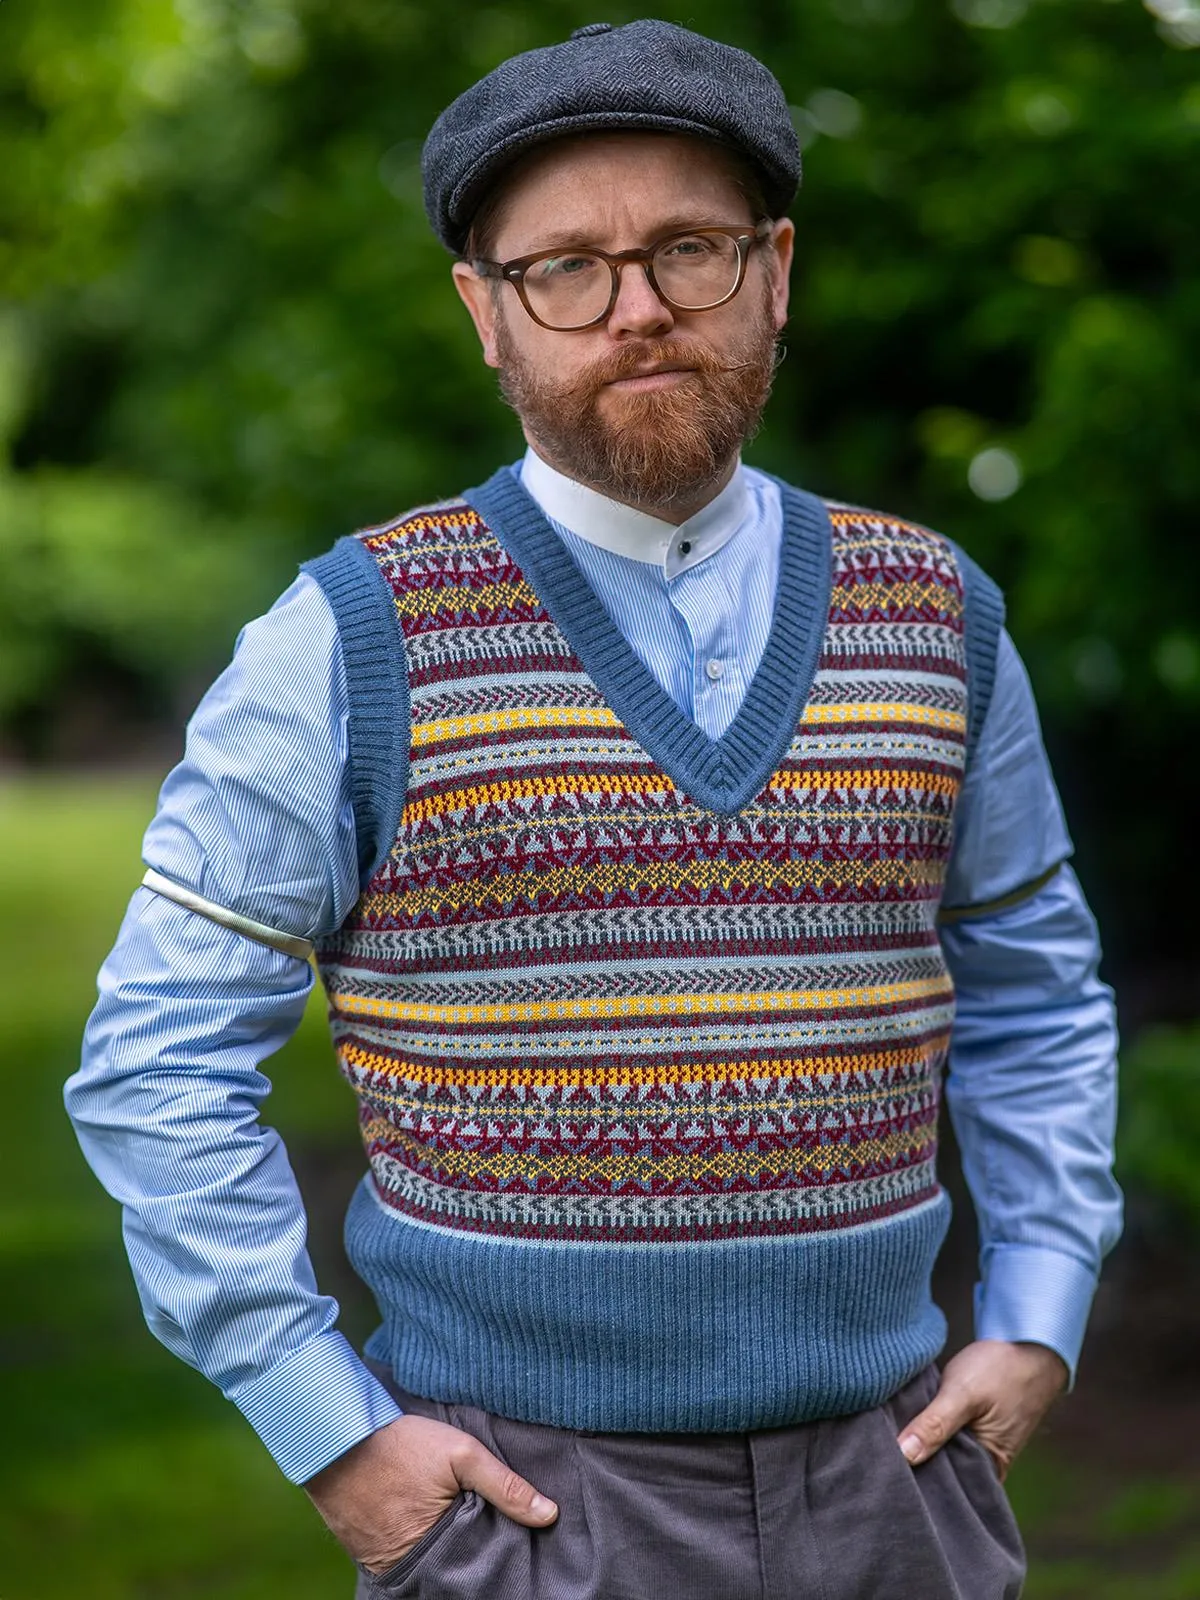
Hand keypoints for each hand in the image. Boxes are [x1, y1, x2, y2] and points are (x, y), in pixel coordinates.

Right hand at [304, 1413, 557, 1574]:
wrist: (335, 1438)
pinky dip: (414, 1547)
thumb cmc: (401, 1444)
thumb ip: (505, 1485)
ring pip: (426, 1564)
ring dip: (439, 1551)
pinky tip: (424, 1528)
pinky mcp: (366, 1553)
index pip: (476, 1567)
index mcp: (438, 1545)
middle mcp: (410, 1563)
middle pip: (450, 1570)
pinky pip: (400, 1558)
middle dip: (467, 1556)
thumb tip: (549, 1514)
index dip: (492, 1558)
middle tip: (480, 1537)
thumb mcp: (460, 1453)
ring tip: (453, 1531)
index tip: (510, 1549)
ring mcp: (383, 1561)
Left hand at [897, 1339, 1067, 1480]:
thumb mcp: (964, 1394)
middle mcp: (987, 1465)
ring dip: (922, 1447)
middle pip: (943, 1475)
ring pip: (944, 1455)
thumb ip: (935, 1425)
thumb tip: (904, 1456)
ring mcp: (982, 1447)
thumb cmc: (1002, 1369)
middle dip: (915, 1468)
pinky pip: (949, 1439)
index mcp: (989, 1468)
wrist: (1029, 1344)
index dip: (915, 1484)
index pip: (945, 1489)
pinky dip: (932, 1433)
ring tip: (888, 1442)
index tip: (885, 1475)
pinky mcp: (975, 1429)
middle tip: (880, 1458)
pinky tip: (909, 1424)